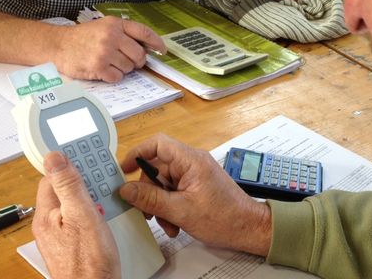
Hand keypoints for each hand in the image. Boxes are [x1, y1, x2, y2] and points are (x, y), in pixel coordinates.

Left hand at [32, 152, 119, 278]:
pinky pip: (80, 221)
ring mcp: (60, 236)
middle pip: (64, 192)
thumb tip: (54, 157)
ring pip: (74, 207)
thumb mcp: (82, 214)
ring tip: (107, 204)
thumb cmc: (89, 261)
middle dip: (84, 185)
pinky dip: (93, 216)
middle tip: (102, 186)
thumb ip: (68, 185)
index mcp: (46, 214)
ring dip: (91, 201)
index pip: (52, 177)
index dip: (70, 167)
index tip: (86, 161)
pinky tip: (105, 220)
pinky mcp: (72, 245)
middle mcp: (49, 225)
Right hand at [52, 16, 165, 82]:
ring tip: (110, 63)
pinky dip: (113, 76)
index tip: (162, 50)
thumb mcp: (105, 27)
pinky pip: (117, 77)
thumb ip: (125, 34)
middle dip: (137, 61)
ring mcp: (104, 52)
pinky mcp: (98, 66)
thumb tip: (148, 47)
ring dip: (123, 69)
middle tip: (129, 61)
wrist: (58, 45)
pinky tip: (104, 70)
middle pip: (139, 54)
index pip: (143, 32)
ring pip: (129, 67)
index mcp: (115, 24)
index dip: (156, 42)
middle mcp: (111, 36)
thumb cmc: (84, 37)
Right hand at [119, 134, 271, 255]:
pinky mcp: (197, 186)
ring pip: (164, 184)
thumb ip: (151, 199)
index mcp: (191, 160)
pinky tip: (175, 224)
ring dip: (160, 205)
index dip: (137, 153)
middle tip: (145, 211)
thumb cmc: (225, 218)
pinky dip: (170, 208)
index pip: (158, 144)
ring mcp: (195, 175)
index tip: (123, 170)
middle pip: (157, 168)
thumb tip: (126, 189)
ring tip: (167, 224)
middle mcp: (192, 163)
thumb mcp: (180, 210)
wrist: (248, 229)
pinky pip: (174, 192)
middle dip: (149, 192)